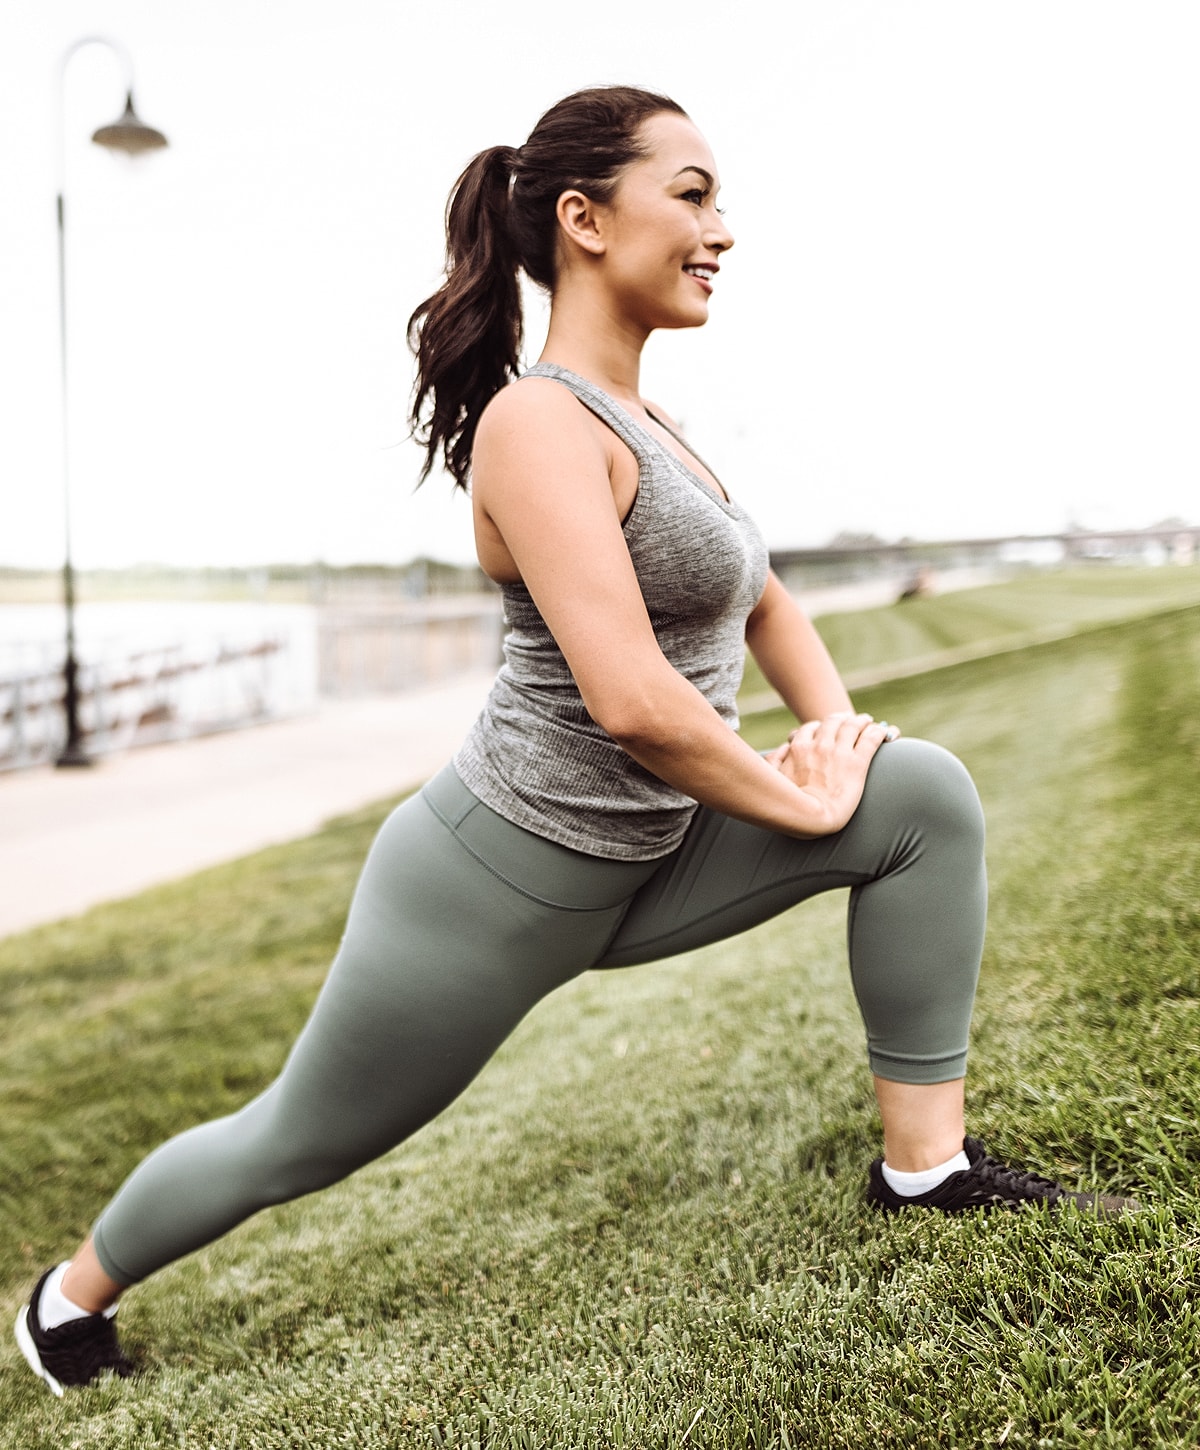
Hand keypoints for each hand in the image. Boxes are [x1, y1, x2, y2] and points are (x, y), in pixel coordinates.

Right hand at [766, 712, 898, 835]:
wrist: (811, 819)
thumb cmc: (789, 804)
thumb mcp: (773, 778)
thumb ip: (774, 760)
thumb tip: (783, 747)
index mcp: (798, 747)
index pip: (810, 728)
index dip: (819, 726)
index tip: (824, 729)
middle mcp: (819, 744)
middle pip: (832, 722)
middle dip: (841, 719)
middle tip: (849, 720)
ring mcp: (839, 752)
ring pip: (853, 725)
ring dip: (860, 721)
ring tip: (866, 721)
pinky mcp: (858, 763)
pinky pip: (871, 739)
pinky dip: (877, 732)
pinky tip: (882, 731)